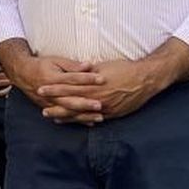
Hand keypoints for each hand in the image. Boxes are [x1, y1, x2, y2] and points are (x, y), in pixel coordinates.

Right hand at [2, 53, 105, 123]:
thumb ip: (72, 65)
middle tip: (100, 105)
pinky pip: (64, 116)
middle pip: (69, 99)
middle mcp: (49, 93)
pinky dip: (77, 120)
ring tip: (99, 117)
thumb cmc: (41, 65)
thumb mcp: (56, 61)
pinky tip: (90, 123)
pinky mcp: (48, 108)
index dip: (87, 79)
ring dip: (83, 115)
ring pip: (67, 111)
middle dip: (85, 103)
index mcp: (52, 78)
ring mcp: (48, 103)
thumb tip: (89, 65)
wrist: (22, 74)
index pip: (72, 79)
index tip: (102, 79)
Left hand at [37, 58, 162, 122]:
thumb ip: (87, 72)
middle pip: (72, 105)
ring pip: (82, 115)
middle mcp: (97, 98)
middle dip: (56, 108)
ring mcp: (105, 108)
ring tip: (55, 118)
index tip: (41, 90)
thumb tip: (74, 73)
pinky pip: (95, 119)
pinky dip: (84, 120)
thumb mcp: (103, 67)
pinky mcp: (113, 114)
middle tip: (43, 111)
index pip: (68, 88)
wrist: (146, 78)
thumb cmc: (124, 68)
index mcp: (92, 85)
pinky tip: (77, 122)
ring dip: (68, 117)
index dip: (54, 90)